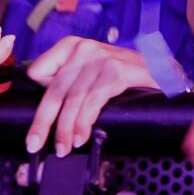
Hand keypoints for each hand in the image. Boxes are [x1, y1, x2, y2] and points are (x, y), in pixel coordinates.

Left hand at [23, 36, 158, 155]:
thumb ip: (65, 82)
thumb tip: (42, 113)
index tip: (44, 118)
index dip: (39, 95)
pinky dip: (84, 123)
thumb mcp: (87, 70)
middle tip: (34, 145)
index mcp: (70, 46)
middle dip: (43, 121)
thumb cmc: (117, 75)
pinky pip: (92, 101)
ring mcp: (101, 58)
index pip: (37, 71)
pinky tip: (81, 137)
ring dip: (65, 129)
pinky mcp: (117, 71)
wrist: (159, 70)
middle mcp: (84, 48)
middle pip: (54, 90)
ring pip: (73, 100)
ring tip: (63, 148)